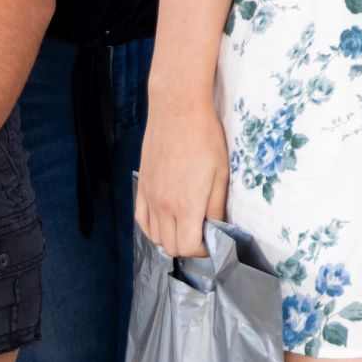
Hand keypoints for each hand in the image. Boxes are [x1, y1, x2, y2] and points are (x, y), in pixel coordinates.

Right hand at [136, 99, 229, 258]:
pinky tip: (165, 221)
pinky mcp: (141, 187)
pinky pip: (141, 220)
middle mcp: (163, 206)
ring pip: (154, 237)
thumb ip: (217, 206)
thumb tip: (218, 229)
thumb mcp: (220, 173)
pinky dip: (152, 228)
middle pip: (170, 247)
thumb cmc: (204, 138)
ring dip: (171, 238)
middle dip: (188, 247)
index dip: (202, 251)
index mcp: (186, 205)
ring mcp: (149, 197)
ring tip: (187, 227)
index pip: (188, 248)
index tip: (212, 242)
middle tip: (202, 235)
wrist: (177, 110)